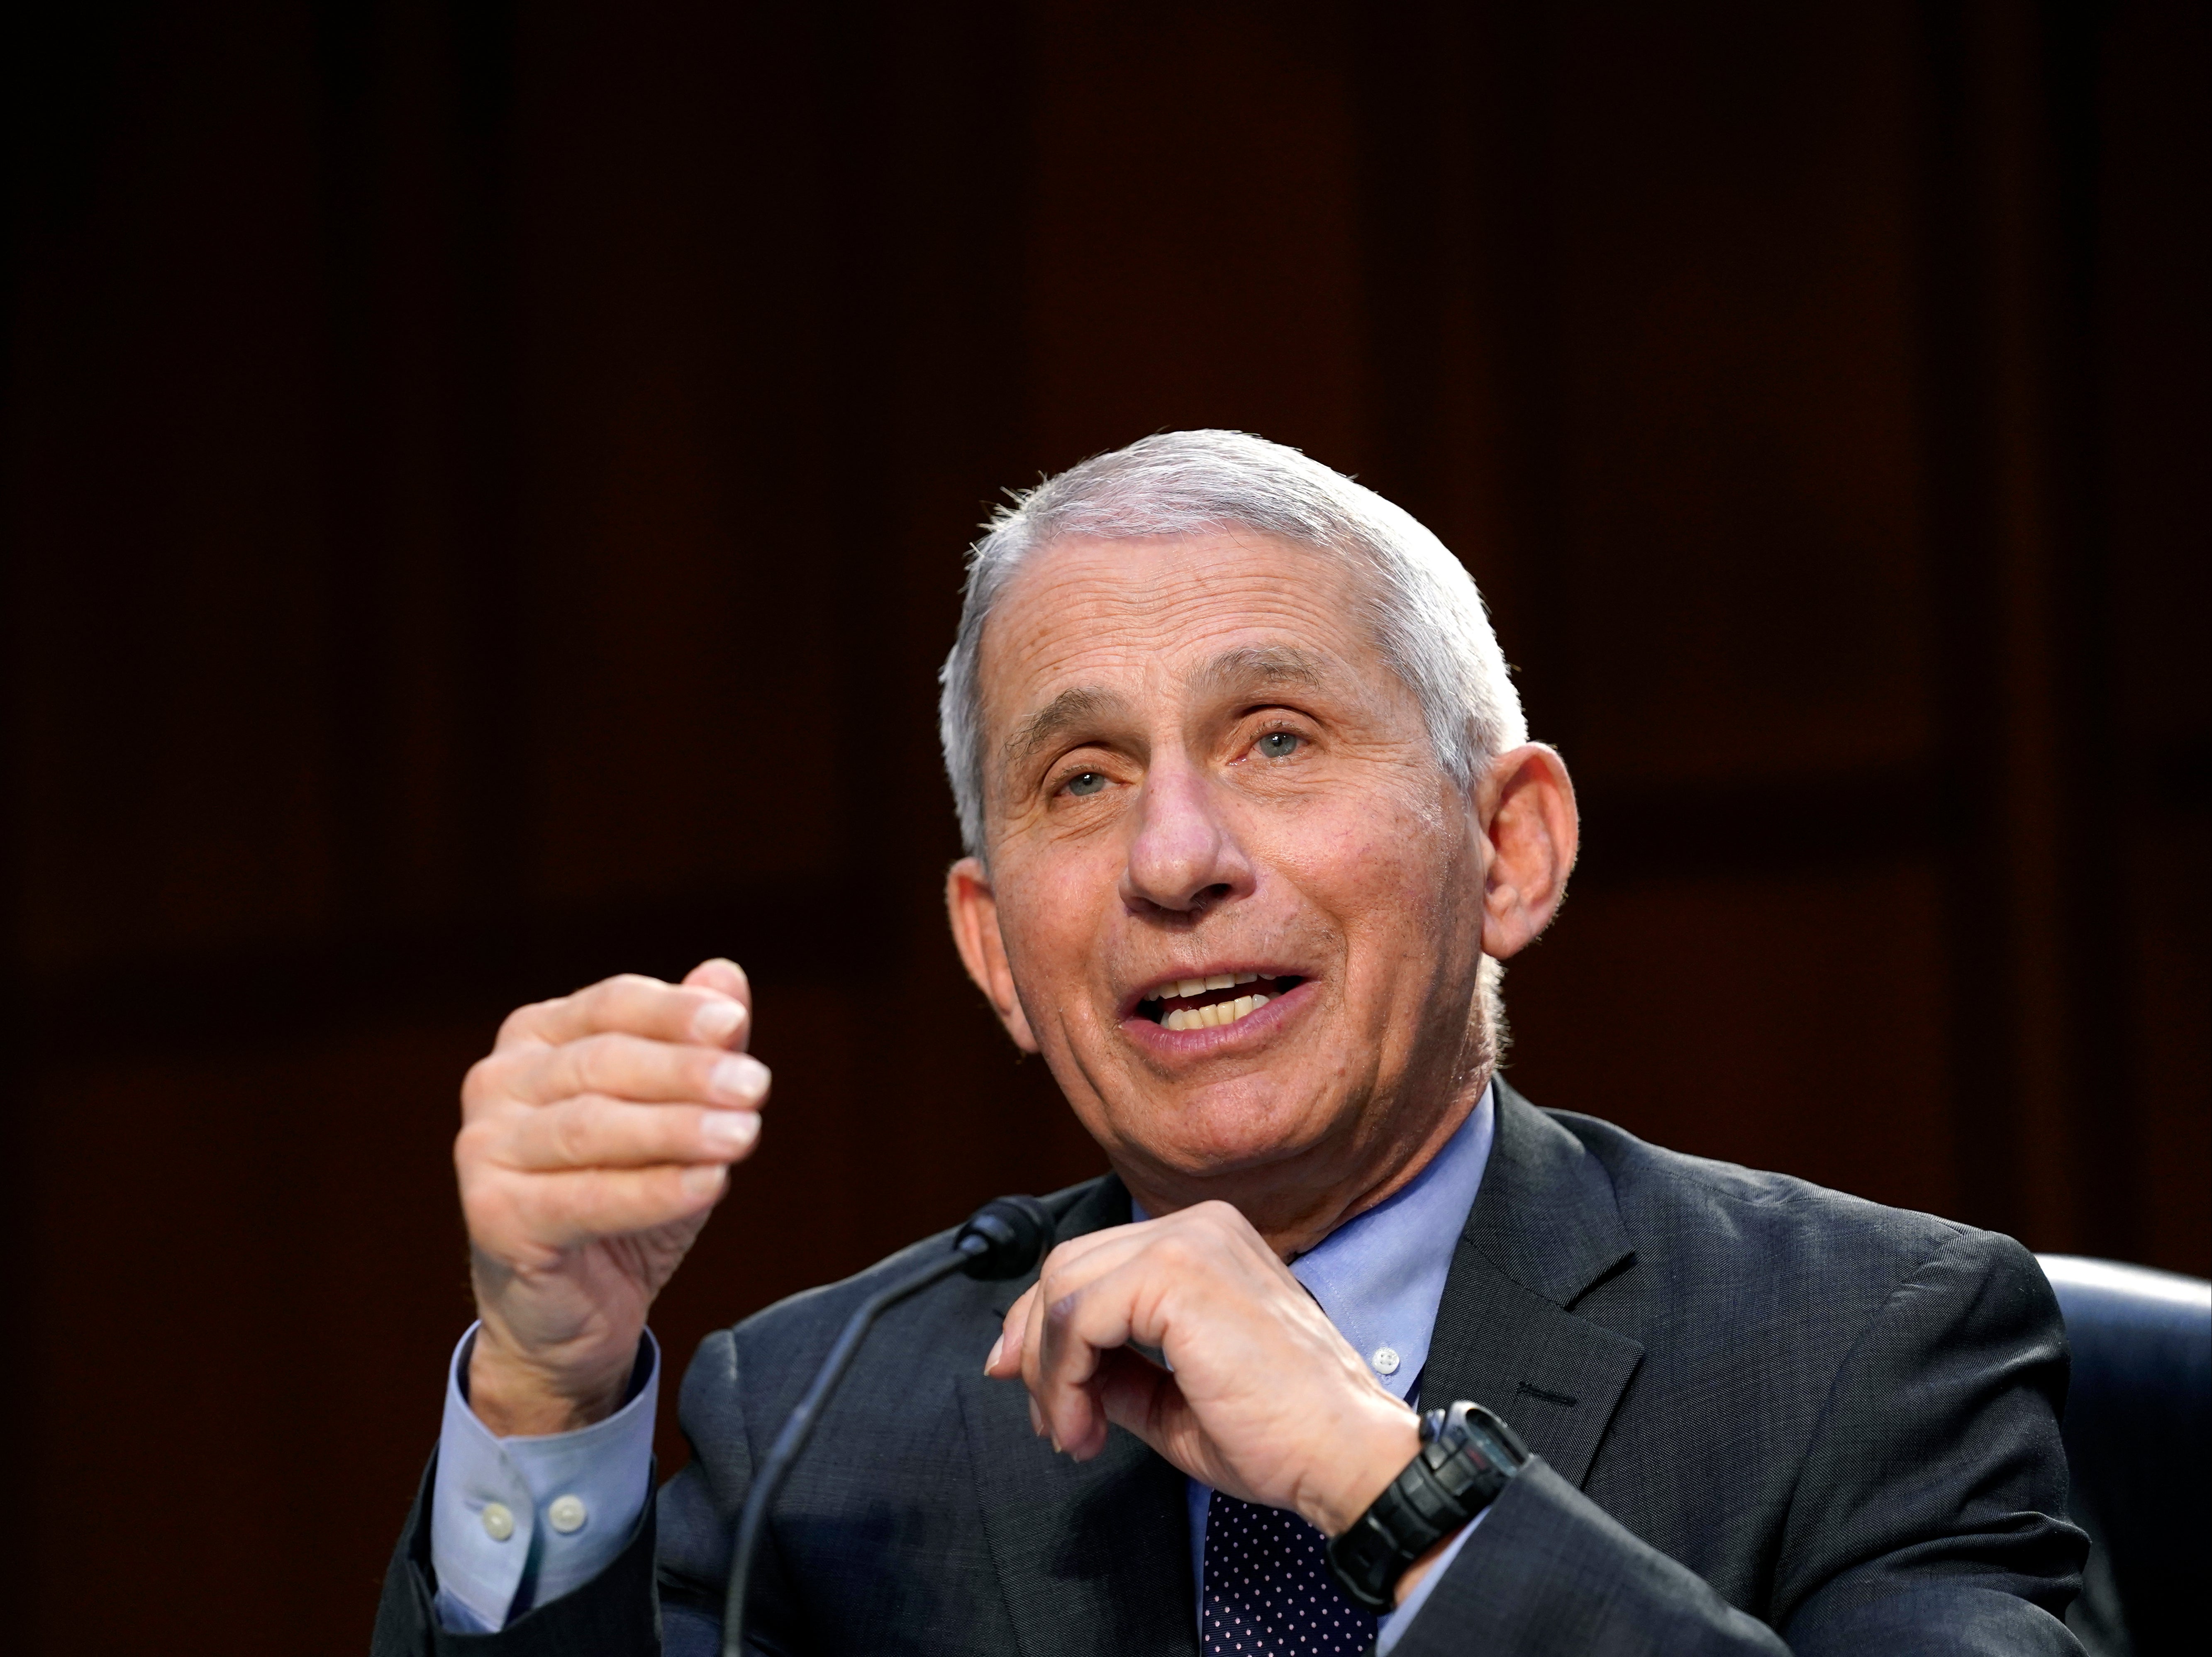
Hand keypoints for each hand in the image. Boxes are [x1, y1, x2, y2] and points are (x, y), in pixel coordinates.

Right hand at [456, 959, 768, 1434]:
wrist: (572, 1309)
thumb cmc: (624, 1193)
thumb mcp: (674, 1114)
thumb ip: (696, 1046)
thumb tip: (726, 976)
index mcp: (537, 1036)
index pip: (612, 1004)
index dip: (675, 1013)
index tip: (735, 1025)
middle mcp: (497, 1081)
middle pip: (603, 1063)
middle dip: (687, 1073)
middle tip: (757, 1085)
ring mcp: (483, 1147)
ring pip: (592, 1127)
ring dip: (676, 1129)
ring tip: (744, 1134)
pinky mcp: (491, 1214)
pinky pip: (585, 1198)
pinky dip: (653, 1191)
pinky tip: (710, 1185)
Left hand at [985, 1202, 1419, 1537]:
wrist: (1344, 1455)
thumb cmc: (1280, 1433)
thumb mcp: (1169, 1397)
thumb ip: (1110, 1369)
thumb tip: (1039, 1366)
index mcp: (1205, 1242)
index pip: (1092, 1264)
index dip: (1044, 1327)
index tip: (1036, 1392)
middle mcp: (1197, 1226)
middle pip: (1066, 1267)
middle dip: (1037, 1350)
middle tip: (1050, 1422)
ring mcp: (1189, 1242)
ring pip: (1063, 1290)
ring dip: (1050, 1373)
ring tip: (1074, 1434)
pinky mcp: (1178, 1273)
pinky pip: (1078, 1316)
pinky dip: (1063, 1378)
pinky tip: (1085, 1428)